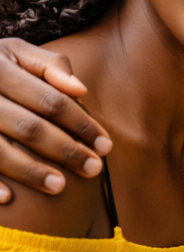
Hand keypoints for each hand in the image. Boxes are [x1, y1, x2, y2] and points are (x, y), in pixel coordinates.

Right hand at [0, 39, 111, 201]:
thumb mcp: (17, 53)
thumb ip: (49, 65)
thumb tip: (80, 91)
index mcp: (1, 68)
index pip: (51, 101)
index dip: (81, 124)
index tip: (105, 146)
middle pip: (29, 128)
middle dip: (64, 151)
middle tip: (93, 169)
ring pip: (0, 150)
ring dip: (30, 171)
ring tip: (60, 186)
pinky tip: (8, 198)